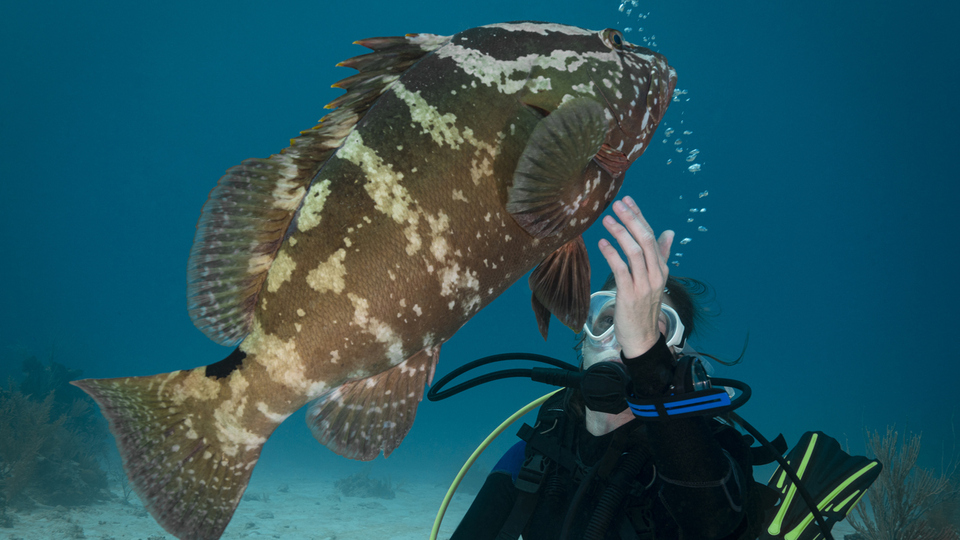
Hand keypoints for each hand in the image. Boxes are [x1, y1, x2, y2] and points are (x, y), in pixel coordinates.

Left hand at [597, 196, 673, 358]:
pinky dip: (612, 254)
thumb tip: (669, 232)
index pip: (651, 236)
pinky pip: (621, 269)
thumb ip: (661, 255)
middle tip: (617, 204)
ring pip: (634, 252)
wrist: (642, 338)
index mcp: (661, 268)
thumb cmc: (644, 307)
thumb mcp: (654, 280)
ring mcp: (644, 284)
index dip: (639, 217)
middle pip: (645, 240)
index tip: (628, 201)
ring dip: (620, 233)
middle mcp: (655, 274)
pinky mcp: (630, 294)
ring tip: (607, 220)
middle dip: (631, 219)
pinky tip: (602, 243)